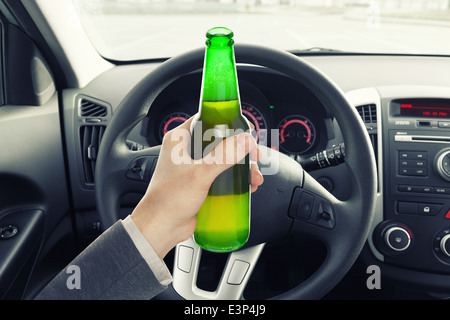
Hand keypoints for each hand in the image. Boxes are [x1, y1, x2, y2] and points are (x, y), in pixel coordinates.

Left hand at [131, 116, 263, 258]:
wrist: (161, 228)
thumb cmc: (167, 200)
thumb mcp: (200, 174)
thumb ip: (224, 156)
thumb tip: (244, 140)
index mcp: (180, 139)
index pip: (208, 119)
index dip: (229, 123)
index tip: (246, 131)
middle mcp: (186, 150)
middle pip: (221, 140)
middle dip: (241, 149)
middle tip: (254, 158)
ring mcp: (194, 167)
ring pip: (224, 159)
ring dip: (242, 166)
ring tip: (253, 177)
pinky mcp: (200, 182)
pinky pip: (222, 175)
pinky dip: (236, 178)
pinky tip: (247, 186)